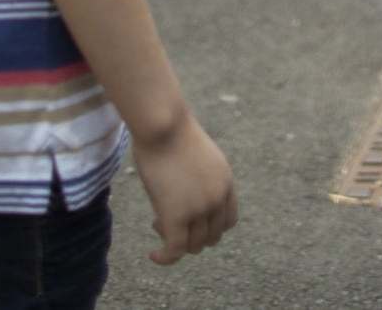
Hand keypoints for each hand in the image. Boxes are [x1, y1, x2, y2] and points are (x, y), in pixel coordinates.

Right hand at [131, 111, 236, 265]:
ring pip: (193, 246)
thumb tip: (185, 191)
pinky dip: (165, 258)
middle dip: (191, 234)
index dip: (209, 227)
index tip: (189, 220)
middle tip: (167, 218)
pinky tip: (154, 255)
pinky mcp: (176, 216)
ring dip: (175, 241)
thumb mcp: (197, 157)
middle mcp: (218, 198)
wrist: (163, 123)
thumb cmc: (171, 131)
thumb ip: (199, 178)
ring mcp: (199, 208)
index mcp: (226, 182)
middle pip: (211, 236)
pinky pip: (175, 250)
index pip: (227, 221)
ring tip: (156, 223)